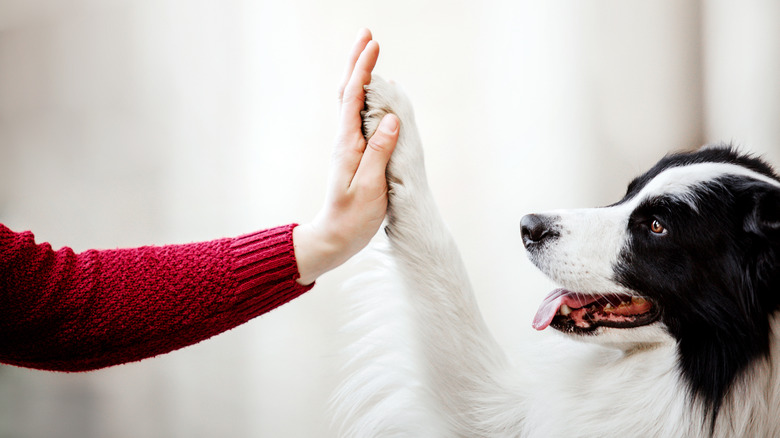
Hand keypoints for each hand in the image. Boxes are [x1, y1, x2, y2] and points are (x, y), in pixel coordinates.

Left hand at [293, 29, 399, 284]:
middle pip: (347, 92)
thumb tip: (390, 118)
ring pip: (351, 102)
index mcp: (348, 144)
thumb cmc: (352, 217)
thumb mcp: (369, 187)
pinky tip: (374, 94)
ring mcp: (349, 146)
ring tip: (369, 54)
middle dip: (358, 62)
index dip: (363, 69)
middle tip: (367, 35)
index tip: (373, 45)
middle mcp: (346, 140)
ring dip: (359, 76)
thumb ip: (379, 151)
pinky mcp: (355, 154)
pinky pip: (358, 117)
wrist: (335, 237)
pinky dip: (364, 97)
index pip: (353, 97)